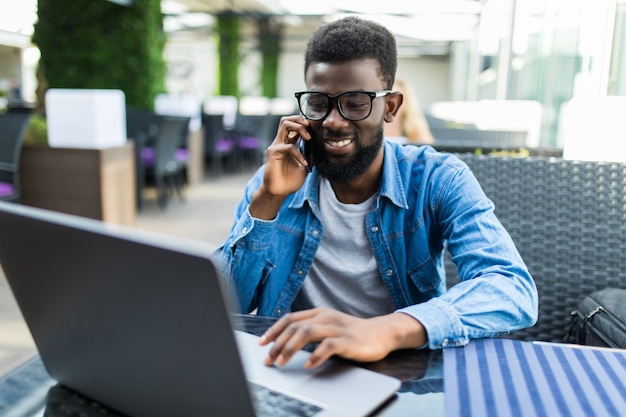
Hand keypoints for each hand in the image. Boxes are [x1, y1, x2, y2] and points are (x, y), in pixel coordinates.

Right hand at [249, 115, 311, 219]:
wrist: (279, 192)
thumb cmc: (290, 181)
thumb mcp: (305, 167)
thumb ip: (310, 156)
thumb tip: (319, 148)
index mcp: (287, 144)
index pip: (292, 125)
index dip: (302, 121)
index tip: (313, 125)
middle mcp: (280, 142)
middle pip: (286, 120)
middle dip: (299, 119)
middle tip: (310, 127)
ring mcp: (276, 146)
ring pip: (285, 125)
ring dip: (299, 128)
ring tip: (308, 138)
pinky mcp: (273, 152)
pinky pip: (288, 147)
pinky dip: (298, 153)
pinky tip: (304, 162)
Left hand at [258, 308, 427, 368]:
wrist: (381, 333)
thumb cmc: (352, 333)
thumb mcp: (328, 326)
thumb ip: (310, 329)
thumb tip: (284, 341)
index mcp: (319, 313)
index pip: (290, 318)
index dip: (274, 330)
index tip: (262, 344)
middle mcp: (326, 317)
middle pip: (295, 326)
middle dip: (278, 343)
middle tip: (269, 359)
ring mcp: (337, 327)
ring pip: (307, 332)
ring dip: (291, 348)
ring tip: (282, 361)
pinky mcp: (348, 340)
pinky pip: (328, 346)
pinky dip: (315, 356)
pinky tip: (308, 365)